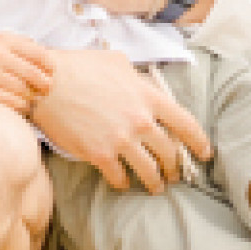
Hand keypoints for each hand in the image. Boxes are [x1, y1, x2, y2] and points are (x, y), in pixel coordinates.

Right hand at [0, 33, 60, 116]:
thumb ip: (13, 43)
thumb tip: (42, 53)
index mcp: (2, 39)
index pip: (38, 52)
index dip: (50, 65)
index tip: (51, 72)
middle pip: (35, 73)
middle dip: (45, 84)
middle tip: (46, 88)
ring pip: (25, 90)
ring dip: (31, 96)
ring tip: (30, 96)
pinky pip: (12, 102)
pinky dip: (20, 105)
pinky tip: (19, 103)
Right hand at [29, 48, 211, 193]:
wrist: (46, 83)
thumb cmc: (79, 67)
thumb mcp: (117, 63)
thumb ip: (137, 78)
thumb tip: (143, 85)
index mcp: (148, 97)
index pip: (186, 124)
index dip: (199, 142)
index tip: (204, 153)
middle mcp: (140, 121)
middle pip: (170, 152)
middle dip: (175, 167)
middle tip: (175, 174)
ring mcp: (121, 140)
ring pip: (149, 171)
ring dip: (155, 182)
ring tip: (155, 187)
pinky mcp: (100, 155)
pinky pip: (119, 177)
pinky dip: (123, 183)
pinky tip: (122, 183)